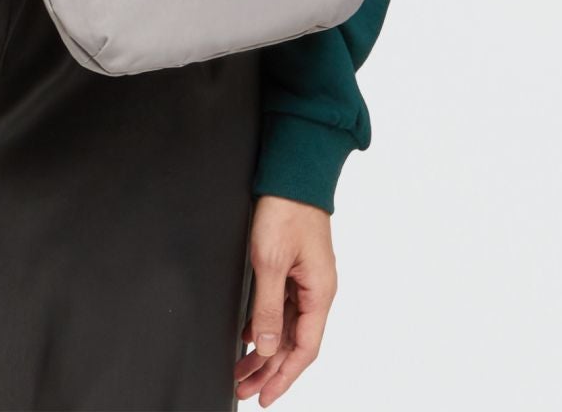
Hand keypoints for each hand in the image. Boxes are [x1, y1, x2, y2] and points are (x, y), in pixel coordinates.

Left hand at [234, 195, 336, 403]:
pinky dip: (266, 324)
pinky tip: (249, 335)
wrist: (292, 172)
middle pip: (295, 342)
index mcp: (319, 292)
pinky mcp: (295, 268)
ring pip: (288, 326)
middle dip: (270, 369)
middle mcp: (317, 290)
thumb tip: (268, 346)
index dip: (284, 376)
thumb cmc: (287, 209)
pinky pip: (283, 306)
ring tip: (242, 368)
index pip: (304, 349)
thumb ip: (269, 307)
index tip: (265, 395)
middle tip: (245, 388)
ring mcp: (307, 279)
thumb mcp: (269, 261)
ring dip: (266, 349)